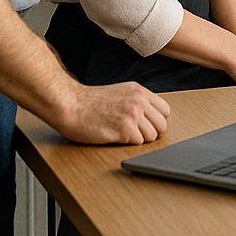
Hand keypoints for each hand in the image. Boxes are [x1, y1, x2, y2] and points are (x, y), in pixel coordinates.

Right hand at [55, 81, 169, 144]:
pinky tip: (116, 137)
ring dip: (139, 139)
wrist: (70, 105)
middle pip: (162, 125)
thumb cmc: (89, 102)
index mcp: (140, 92)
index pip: (165, 110)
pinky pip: (138, 143)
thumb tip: (150, 114)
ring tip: (124, 135)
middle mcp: (139, 102)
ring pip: (152, 136)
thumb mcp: (120, 92)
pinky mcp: (124, 130)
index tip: (148, 125)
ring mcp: (133, 115)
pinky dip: (128, 143)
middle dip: (151, 132)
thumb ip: (137, 100)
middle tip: (136, 134)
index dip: (157, 121)